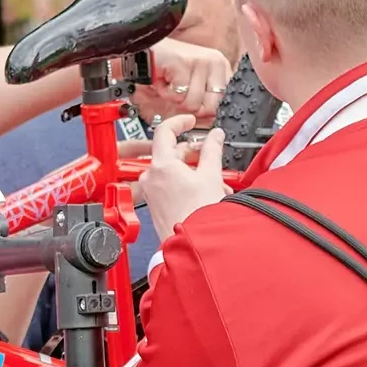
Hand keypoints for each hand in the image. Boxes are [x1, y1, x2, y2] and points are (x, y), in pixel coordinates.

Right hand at [138, 38, 231, 122]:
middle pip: (210, 106)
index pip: (225, 101)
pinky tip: (163, 78)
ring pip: (192, 103)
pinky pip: (177, 96)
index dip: (207, 109)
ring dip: (175, 98)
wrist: (143, 53)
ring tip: (170, 82)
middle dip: (190, 105)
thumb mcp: (193, 83)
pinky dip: (165, 92)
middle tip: (180, 90)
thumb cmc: (167, 67)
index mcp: (221, 66)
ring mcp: (199, 61)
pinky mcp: (182, 64)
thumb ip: (207, 99)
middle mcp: (214, 61)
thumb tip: (212, 120)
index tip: (195, 103)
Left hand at [139, 114, 230, 241]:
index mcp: (161, 165)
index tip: (191, 121)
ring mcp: (151, 191)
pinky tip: (205, 191)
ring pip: (172, 170)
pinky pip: (169, 185)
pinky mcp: (155, 204)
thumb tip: (215, 136)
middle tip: (210, 153)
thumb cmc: (196, 217)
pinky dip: (186, 183)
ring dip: (193, 170)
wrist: (191, 245)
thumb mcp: (211, 176)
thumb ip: (212, 150)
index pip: (164, 131)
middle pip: (171, 152)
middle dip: (193, 152)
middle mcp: (151, 177)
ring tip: (215, 180)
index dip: (180, 122)